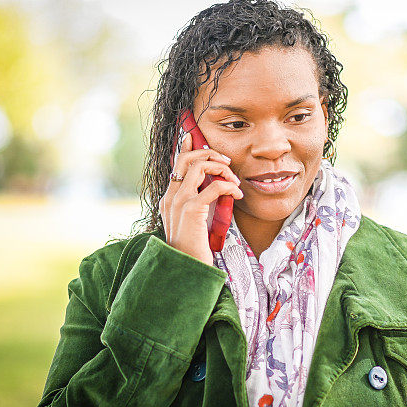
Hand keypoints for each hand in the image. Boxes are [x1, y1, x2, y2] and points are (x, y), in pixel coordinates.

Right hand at [159, 133, 243, 264]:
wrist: (187, 270)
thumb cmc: (194, 249)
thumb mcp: (195, 222)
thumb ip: (200, 204)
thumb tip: (216, 188)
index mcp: (169, 199)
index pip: (176, 165)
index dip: (184, 148)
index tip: (192, 135)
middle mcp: (170, 197)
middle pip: (187, 159)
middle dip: (210, 155)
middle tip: (227, 163)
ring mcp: (178, 203)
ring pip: (199, 167)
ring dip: (222, 169)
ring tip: (235, 182)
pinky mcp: (191, 210)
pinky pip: (213, 187)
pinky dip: (229, 187)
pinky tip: (237, 196)